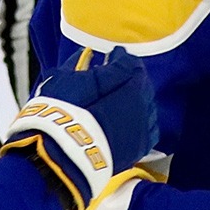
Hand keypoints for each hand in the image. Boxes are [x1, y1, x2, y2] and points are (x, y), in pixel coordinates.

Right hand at [1, 49, 158, 209]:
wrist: (62, 155)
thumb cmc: (59, 114)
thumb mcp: (63, 80)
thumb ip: (79, 64)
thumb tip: (85, 54)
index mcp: (122, 81)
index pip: (128, 62)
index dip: (119, 57)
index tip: (112, 56)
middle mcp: (138, 102)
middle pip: (142, 82)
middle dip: (130, 77)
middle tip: (116, 76)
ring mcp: (142, 125)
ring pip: (148, 105)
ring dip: (137, 98)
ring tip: (121, 99)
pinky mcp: (140, 147)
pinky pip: (150, 128)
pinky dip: (142, 120)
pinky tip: (130, 119)